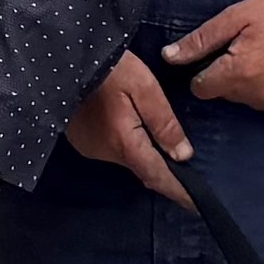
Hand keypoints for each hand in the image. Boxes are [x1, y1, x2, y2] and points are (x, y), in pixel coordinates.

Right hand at [65, 53, 194, 198]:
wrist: (64, 56)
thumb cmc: (108, 67)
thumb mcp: (144, 87)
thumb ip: (164, 123)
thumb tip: (183, 156)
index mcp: (124, 143)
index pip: (158, 176)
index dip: (180, 192)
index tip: (199, 207)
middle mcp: (105, 153)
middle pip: (143, 169)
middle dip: (166, 174)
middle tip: (191, 174)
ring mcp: (90, 147)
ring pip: (128, 160)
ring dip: (146, 157)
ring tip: (166, 150)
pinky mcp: (81, 139)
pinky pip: (113, 151)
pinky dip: (130, 148)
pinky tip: (136, 134)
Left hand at [162, 0, 263, 118]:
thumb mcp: (239, 16)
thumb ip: (201, 40)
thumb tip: (169, 57)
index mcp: (240, 75)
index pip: (201, 89)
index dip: (205, 71)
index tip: (219, 55)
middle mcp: (261, 98)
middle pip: (227, 94)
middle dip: (231, 75)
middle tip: (252, 47)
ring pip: (253, 101)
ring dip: (255, 84)